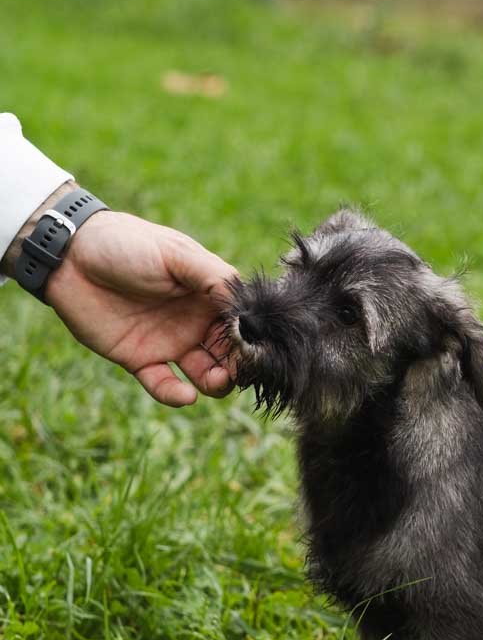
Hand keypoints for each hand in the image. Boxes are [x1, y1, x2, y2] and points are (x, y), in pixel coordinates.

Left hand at [44, 210, 236, 407]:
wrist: (71, 256)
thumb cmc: (127, 244)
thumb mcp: (176, 253)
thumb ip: (213, 277)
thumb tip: (248, 309)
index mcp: (209, 296)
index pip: (241, 324)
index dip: (251, 338)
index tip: (254, 346)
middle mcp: (195, 322)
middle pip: (230, 353)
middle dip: (240, 366)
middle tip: (239, 370)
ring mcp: (170, 342)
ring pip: (205, 374)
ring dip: (217, 383)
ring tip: (216, 381)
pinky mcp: (141, 360)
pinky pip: (163, 385)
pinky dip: (176, 395)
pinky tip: (185, 395)